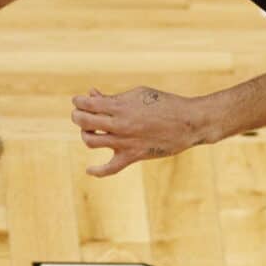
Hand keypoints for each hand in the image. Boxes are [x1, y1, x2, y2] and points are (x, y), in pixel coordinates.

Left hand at [70, 85, 215, 176]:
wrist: (188, 122)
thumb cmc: (163, 103)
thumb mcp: (138, 94)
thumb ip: (114, 97)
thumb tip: (92, 95)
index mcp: (120, 106)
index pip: (87, 104)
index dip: (78, 101)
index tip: (78, 100)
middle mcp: (120, 125)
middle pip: (85, 122)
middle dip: (77, 116)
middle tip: (79, 114)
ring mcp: (125, 142)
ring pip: (91, 141)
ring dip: (85, 134)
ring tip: (89, 130)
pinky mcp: (133, 156)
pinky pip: (110, 168)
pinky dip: (97, 171)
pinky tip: (89, 170)